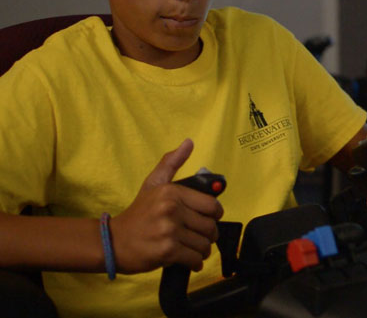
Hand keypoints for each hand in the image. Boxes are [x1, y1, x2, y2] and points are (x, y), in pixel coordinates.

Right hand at [110, 139, 222, 273]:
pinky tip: (189, 260)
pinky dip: (195, 263)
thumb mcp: (153, 183)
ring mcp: (169, 231)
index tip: (207, 219)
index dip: (215, 215)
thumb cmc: (138, 213)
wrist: (113, 241)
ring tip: (192, 248)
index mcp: (172, 192)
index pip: (212, 205)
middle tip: (198, 236)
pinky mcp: (167, 252)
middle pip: (210, 226)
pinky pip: (195, 259)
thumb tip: (189, 142)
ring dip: (202, 250)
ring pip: (204, 244)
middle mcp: (172, 210)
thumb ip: (171, 162)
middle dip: (208, 235)